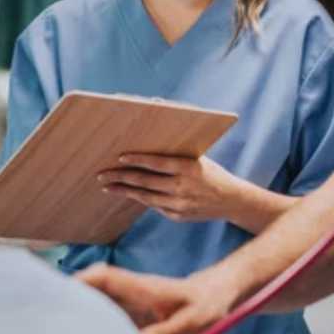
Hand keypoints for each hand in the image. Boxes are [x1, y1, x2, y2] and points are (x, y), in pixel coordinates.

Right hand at [77, 264, 237, 333]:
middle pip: (93, 289)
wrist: (218, 293)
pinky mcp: (133, 314)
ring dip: (81, 313)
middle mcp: (131, 291)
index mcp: (142, 286)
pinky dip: (96, 327)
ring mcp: (131, 302)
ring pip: (98, 303)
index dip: (82, 280)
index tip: (61, 293)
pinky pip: (109, 318)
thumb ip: (165, 333)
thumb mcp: (192, 320)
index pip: (105, 276)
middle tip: (51, 320)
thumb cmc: (207, 302)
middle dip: (71, 298)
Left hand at [97, 154, 239, 222]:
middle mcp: (182, 187)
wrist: (231, 200)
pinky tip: (127, 192)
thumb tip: (159, 118)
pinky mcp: (177, 216)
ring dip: (124, 191)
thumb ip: (176, 148)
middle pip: (145, 182)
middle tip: (102, 175)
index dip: (137, 160)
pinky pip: (154, 205)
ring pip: (145, 197)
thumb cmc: (211, 172)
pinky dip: (140, 198)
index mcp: (188, 169)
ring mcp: (179, 204)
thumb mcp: (199, 157)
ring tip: (107, 186)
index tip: (120, 157)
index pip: (157, 163)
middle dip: (121, 178)